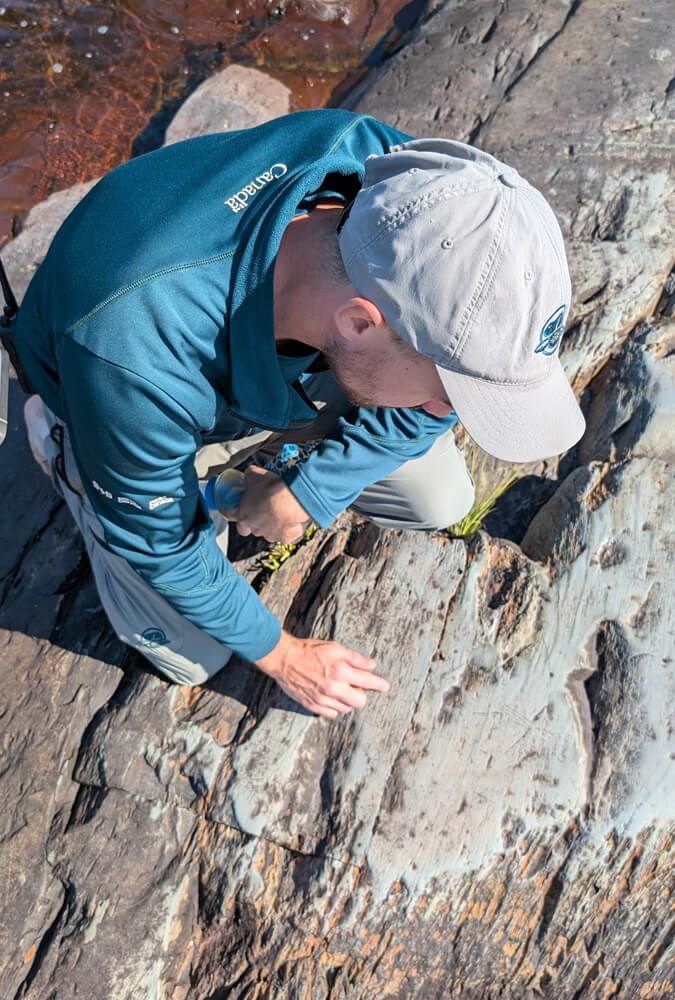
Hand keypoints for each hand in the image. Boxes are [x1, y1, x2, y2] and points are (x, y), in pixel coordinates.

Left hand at [237, 465, 311, 543]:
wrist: (290, 497)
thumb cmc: (270, 488)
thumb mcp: (253, 474)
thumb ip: (249, 476)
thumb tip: (249, 474)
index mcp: (245, 518)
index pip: (242, 528)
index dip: (247, 521)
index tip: (252, 513)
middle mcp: (257, 529)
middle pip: (258, 529)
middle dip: (263, 520)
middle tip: (270, 506)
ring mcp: (273, 535)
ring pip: (273, 532)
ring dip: (277, 523)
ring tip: (283, 510)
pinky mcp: (288, 537)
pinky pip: (289, 534)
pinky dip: (292, 527)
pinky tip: (294, 516)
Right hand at [254, 629, 389, 718]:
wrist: (284, 659)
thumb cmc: (309, 651)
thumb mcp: (334, 648)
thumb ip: (355, 659)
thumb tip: (371, 666)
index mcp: (340, 671)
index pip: (367, 682)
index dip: (379, 684)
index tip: (385, 686)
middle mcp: (333, 688)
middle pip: (360, 702)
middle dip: (360, 693)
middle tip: (354, 684)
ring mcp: (322, 699)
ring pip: (346, 708)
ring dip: (346, 699)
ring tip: (338, 687)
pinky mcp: (312, 706)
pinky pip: (332, 713)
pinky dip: (334, 706)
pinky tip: (329, 695)